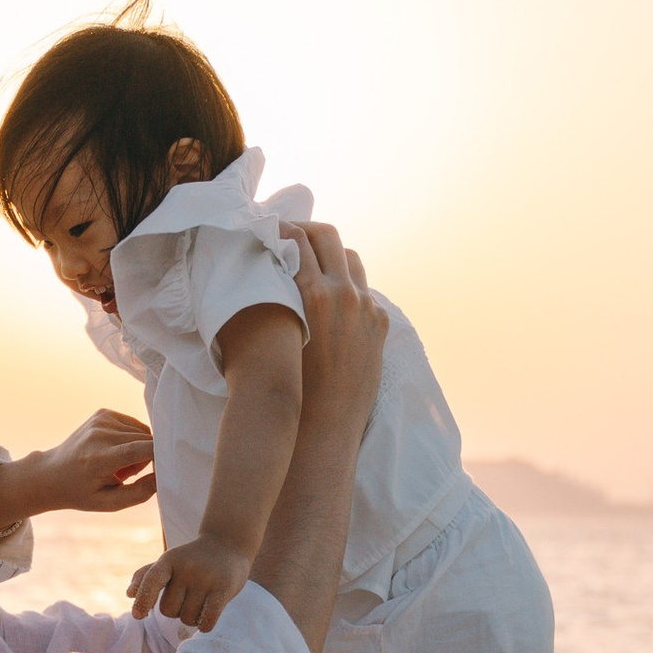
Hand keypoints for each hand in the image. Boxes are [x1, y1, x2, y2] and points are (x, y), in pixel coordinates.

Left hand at [0, 411, 155, 539]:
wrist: (51, 474)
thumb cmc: (81, 493)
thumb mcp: (109, 503)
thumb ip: (139, 493)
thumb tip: (163, 477)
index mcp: (100, 457)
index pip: (142, 449)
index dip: (161, 457)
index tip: (168, 468)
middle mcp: (100, 433)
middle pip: (146, 441)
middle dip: (147, 459)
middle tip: (126, 475)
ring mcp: (101, 419)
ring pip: (142, 432)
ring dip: (139, 449)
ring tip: (117, 465)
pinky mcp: (103, 413)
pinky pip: (133, 426)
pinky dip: (131, 439)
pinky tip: (114, 451)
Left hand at [128, 531, 250, 628]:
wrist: (227, 544)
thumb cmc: (191, 559)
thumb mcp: (168, 561)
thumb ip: (146, 576)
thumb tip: (129, 594)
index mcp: (168, 560)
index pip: (152, 580)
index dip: (143, 599)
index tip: (138, 616)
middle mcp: (187, 568)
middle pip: (168, 610)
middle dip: (176, 610)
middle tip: (187, 597)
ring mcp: (206, 578)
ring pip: (187, 618)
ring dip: (192, 617)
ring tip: (200, 601)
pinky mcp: (224, 588)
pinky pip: (207, 621)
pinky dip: (204, 625)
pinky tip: (208, 617)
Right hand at [285, 225, 388, 426]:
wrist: (326, 424)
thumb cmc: (291, 386)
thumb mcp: (281, 332)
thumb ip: (284, 295)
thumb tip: (276, 267)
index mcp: (315, 295)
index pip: (299, 240)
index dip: (283, 228)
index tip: (273, 228)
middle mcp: (345, 294)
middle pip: (328, 236)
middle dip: (309, 230)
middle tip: (292, 235)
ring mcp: (367, 307)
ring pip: (349, 258)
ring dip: (330, 255)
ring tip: (314, 264)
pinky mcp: (380, 322)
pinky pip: (363, 289)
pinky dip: (346, 285)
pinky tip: (332, 298)